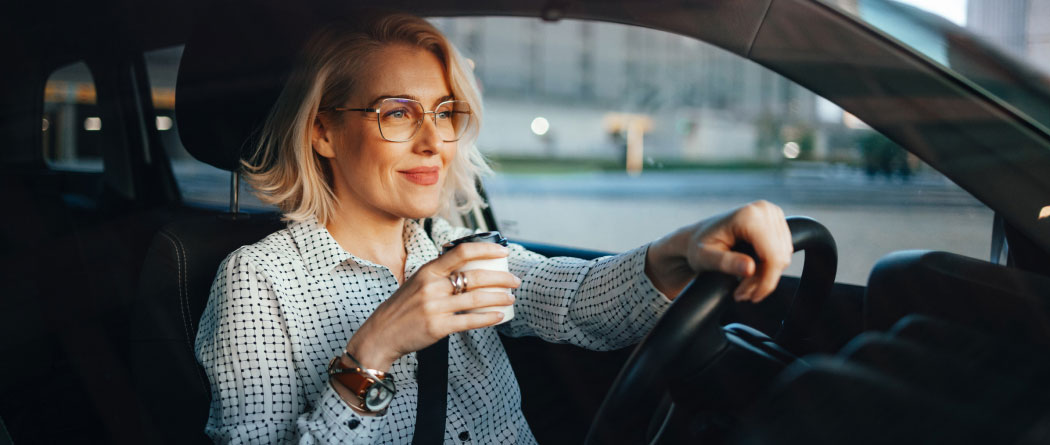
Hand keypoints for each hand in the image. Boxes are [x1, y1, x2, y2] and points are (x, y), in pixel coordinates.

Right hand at [344, 242, 520, 371]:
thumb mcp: (417, 282)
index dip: (486, 249)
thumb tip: (467, 265)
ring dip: (499, 297)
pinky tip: (499, 316)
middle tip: (515, 281)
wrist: (381, 334)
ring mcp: (435, 307)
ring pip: (477, 298)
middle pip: (476, 276)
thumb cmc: (403, 307)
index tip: (503, 251)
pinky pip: (470, 321)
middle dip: (502, 278)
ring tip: (511, 298)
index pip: (462, 251)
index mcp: (428, 270)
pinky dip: (488, 318)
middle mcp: (432, 286)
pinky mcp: (437, 327)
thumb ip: (439, 273)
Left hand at [645, 200, 792, 302]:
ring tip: (742, 284)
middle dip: (763, 281)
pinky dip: (768, 267)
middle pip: (779, 258)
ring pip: (782, 258)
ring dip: (765, 276)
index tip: (751, 296)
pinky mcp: (776, 222)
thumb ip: (726, 263)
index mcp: (748, 216)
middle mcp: (764, 210)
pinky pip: (782, 252)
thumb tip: (750, 268)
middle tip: (741, 292)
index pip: (773, 256)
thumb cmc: (699, 246)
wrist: (699, 236)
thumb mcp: (705, 258)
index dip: (766, 281)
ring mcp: (772, 214)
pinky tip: (750, 272)